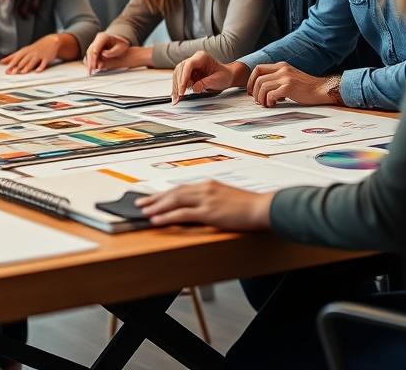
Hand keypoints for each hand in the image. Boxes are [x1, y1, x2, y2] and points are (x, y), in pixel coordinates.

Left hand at [0, 35, 60, 73]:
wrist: (49, 42)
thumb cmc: (34, 48)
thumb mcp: (23, 51)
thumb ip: (12, 57)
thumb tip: (2, 62)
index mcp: (24, 52)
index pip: (16, 58)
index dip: (11, 64)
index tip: (7, 70)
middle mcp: (30, 53)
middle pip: (23, 60)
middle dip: (18, 66)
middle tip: (13, 73)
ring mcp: (38, 55)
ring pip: (32, 61)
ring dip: (28, 66)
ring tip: (23, 72)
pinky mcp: (46, 58)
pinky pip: (43, 63)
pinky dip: (40, 67)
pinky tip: (38, 71)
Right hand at [84, 32, 132, 72]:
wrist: (122, 44)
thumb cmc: (122, 46)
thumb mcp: (121, 48)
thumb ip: (113, 52)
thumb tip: (103, 54)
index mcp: (103, 37)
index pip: (95, 49)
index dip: (94, 59)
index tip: (94, 67)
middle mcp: (97, 39)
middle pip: (90, 51)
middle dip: (90, 62)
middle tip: (90, 72)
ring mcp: (95, 43)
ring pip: (89, 53)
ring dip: (89, 63)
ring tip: (90, 72)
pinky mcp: (94, 47)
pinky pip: (90, 55)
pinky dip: (90, 62)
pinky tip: (90, 68)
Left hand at [135, 181, 273, 230]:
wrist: (264, 208)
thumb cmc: (249, 206)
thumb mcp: (227, 198)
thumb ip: (212, 200)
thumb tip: (198, 208)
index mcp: (208, 185)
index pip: (180, 188)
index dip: (164, 193)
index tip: (153, 197)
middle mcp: (205, 188)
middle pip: (173, 192)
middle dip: (155, 198)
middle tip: (141, 203)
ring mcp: (206, 200)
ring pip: (174, 201)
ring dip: (157, 206)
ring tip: (144, 212)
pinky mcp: (209, 212)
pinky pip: (182, 214)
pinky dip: (167, 216)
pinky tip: (157, 220)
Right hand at [171, 52, 246, 103]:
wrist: (226, 77)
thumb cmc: (224, 76)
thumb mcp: (218, 80)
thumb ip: (206, 83)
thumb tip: (195, 88)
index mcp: (202, 57)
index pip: (188, 65)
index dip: (184, 77)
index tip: (182, 88)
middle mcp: (193, 59)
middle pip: (180, 70)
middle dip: (179, 84)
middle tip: (179, 96)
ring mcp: (189, 66)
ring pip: (177, 75)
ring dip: (176, 87)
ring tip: (176, 98)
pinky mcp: (187, 73)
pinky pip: (178, 79)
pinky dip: (177, 88)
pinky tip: (176, 96)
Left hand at [247, 63, 335, 106]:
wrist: (322, 90)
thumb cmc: (306, 87)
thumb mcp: (290, 77)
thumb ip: (278, 78)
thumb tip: (262, 88)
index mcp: (281, 66)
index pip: (258, 68)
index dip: (251, 80)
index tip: (251, 90)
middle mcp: (282, 69)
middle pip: (258, 78)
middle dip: (254, 91)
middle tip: (257, 100)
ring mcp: (286, 78)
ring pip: (262, 86)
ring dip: (261, 98)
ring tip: (266, 104)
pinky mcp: (289, 87)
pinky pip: (271, 94)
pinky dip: (268, 101)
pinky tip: (273, 104)